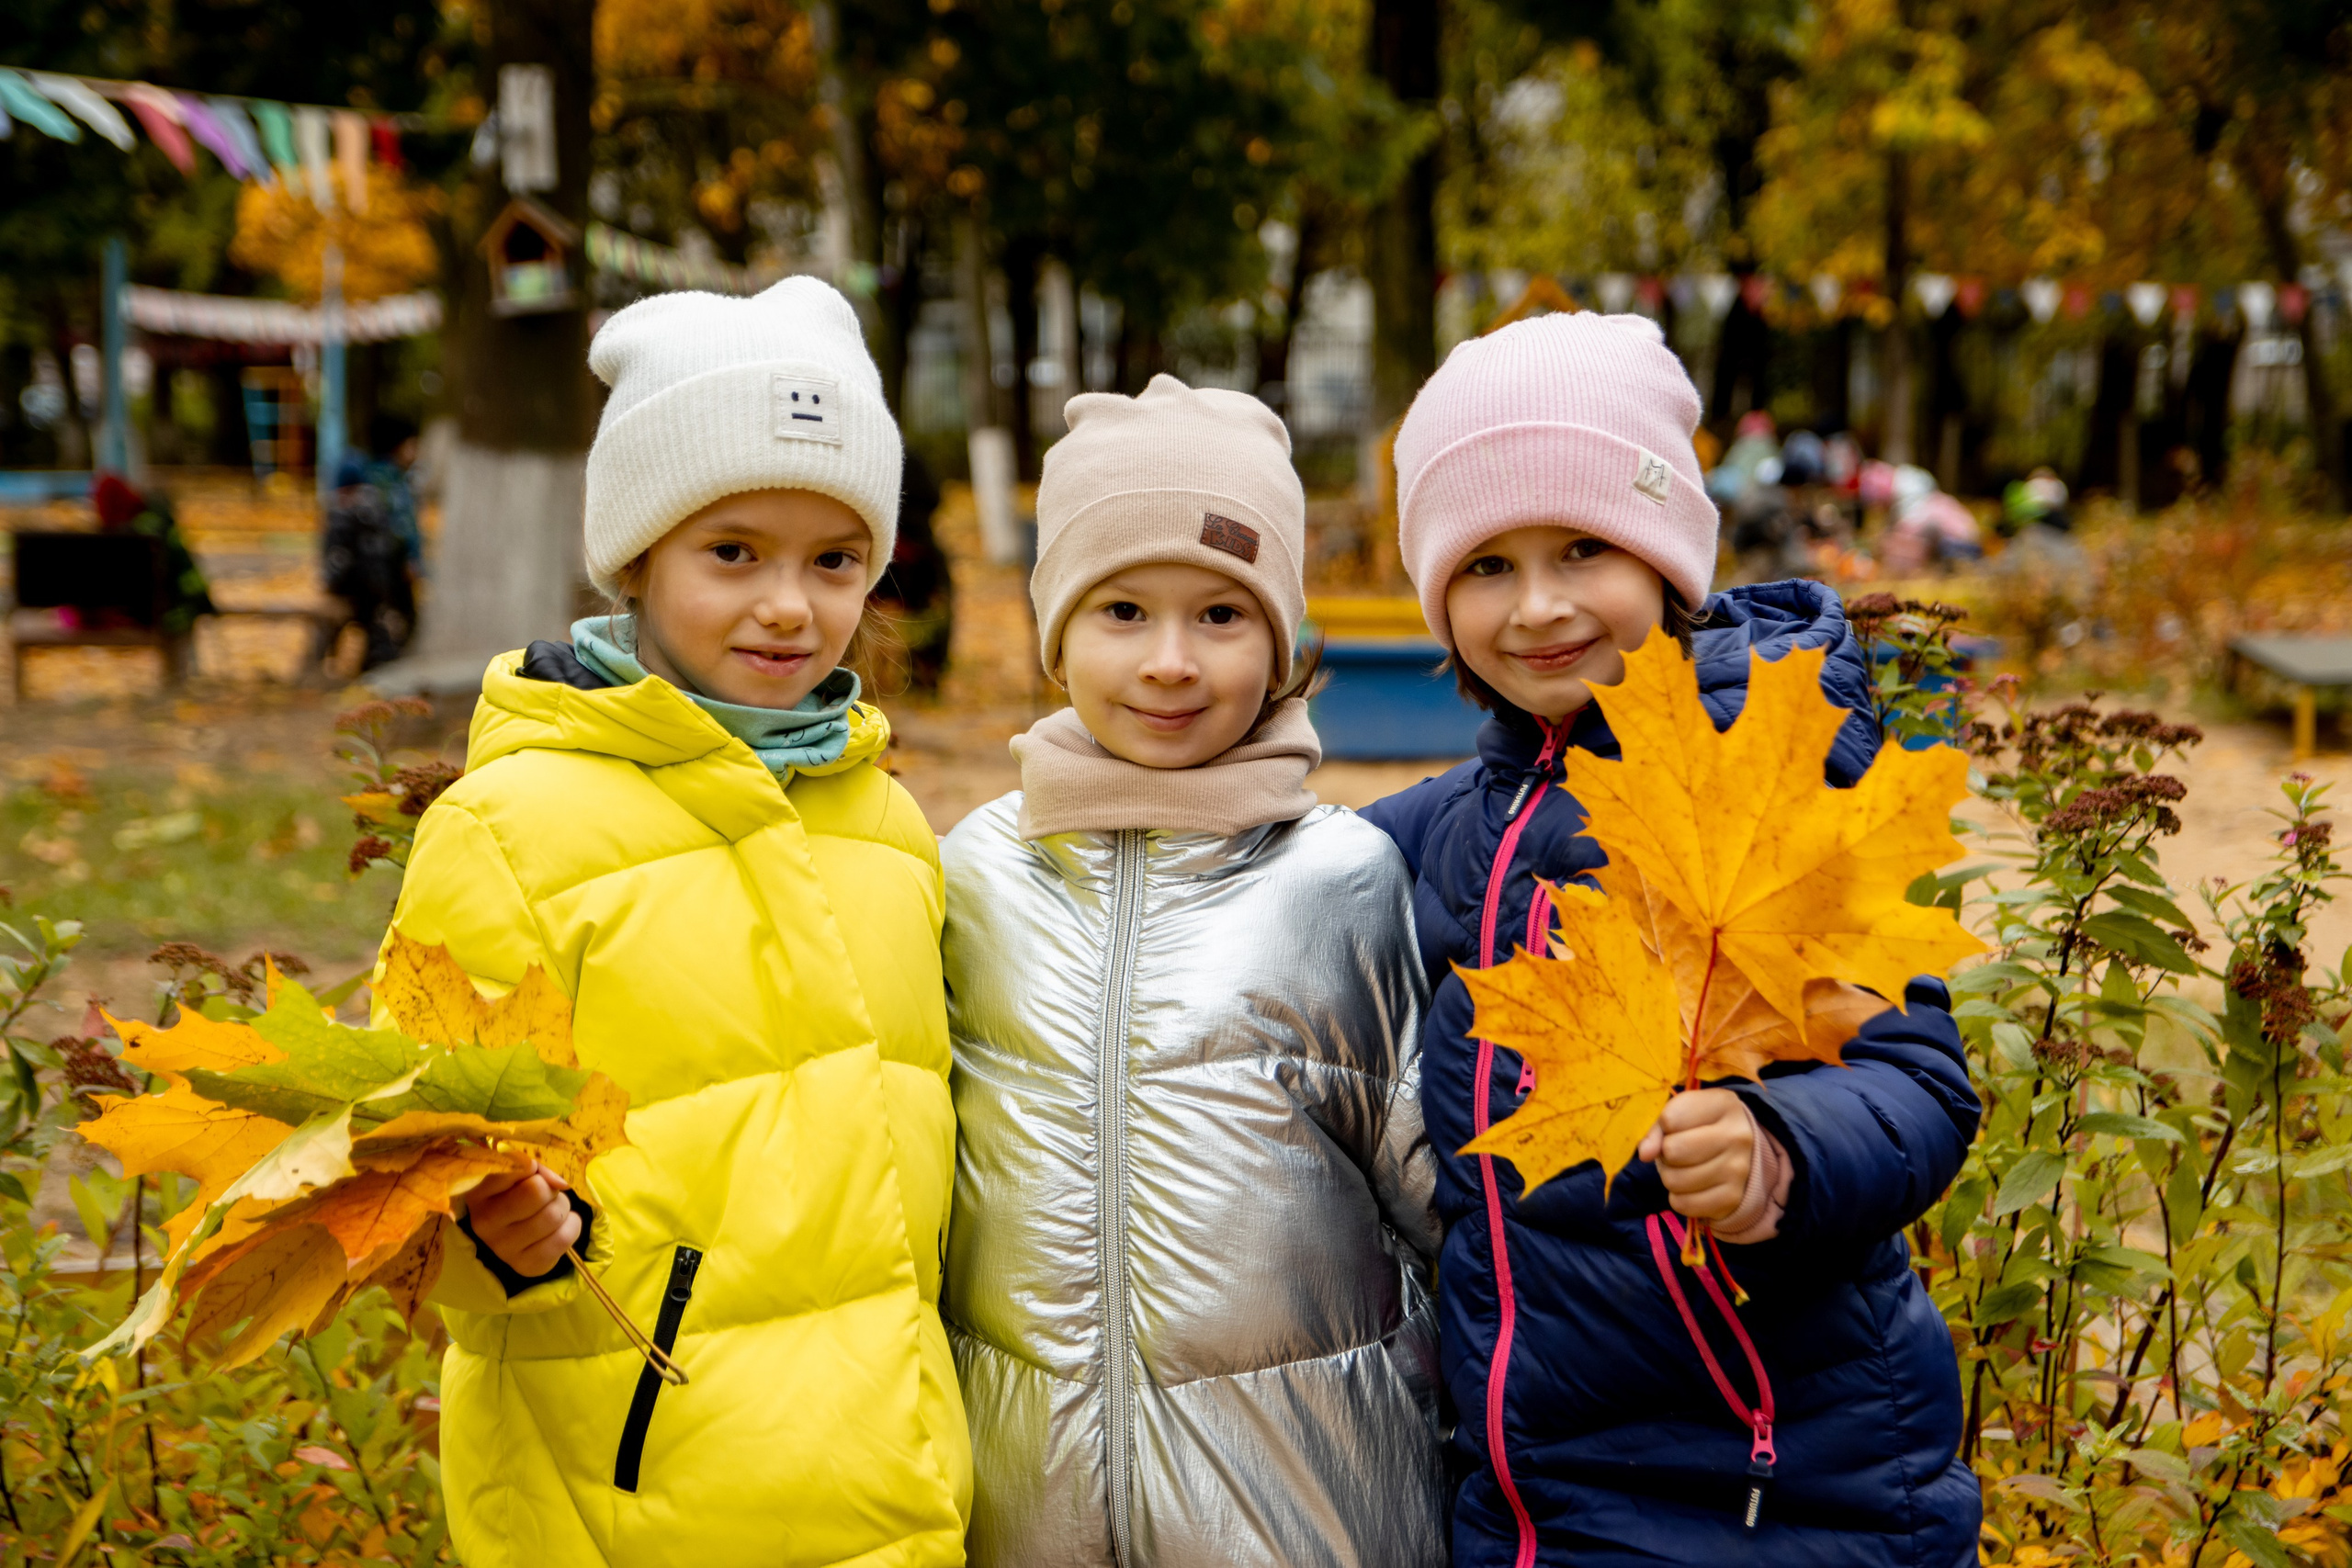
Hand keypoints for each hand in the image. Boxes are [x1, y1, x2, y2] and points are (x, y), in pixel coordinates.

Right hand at [462, 1161, 579, 1278]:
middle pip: (538, 1191)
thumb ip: (538, 1169)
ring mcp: (502, 1249)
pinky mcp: (525, 1266)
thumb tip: (561, 1184)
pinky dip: (571, 1227)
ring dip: (562, 1208)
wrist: (515, 1234)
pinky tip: (559, 1228)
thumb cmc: (518, 1194)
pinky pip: (564, 1239)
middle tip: (545, 1196)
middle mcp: (483, 1223)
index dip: (532, 1168)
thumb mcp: (521, 1173)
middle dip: (550, 1190)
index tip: (529, 1175)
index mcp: (477, 1192)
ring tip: (550, 1211)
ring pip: (553, 1215)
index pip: (516, 1168)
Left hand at [1636, 1089, 1752, 1224]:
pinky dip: (1679, 1197)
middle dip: (1666, 1153)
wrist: (1742, 1153)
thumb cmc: (1702, 1127)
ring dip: (1670, 1176)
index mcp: (1724, 1104)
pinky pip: (1683, 1204)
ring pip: (1675, 1180)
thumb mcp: (1681, 1113)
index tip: (1676, 1127)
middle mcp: (1737, 1136)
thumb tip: (1645, 1154)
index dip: (1664, 1126)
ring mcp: (1739, 1169)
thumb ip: (1657, 1129)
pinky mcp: (1732, 1198)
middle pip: (1673, 1151)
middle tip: (1677, 1151)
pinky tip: (1692, 1186)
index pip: (1671, 1118)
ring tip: (1684, 1168)